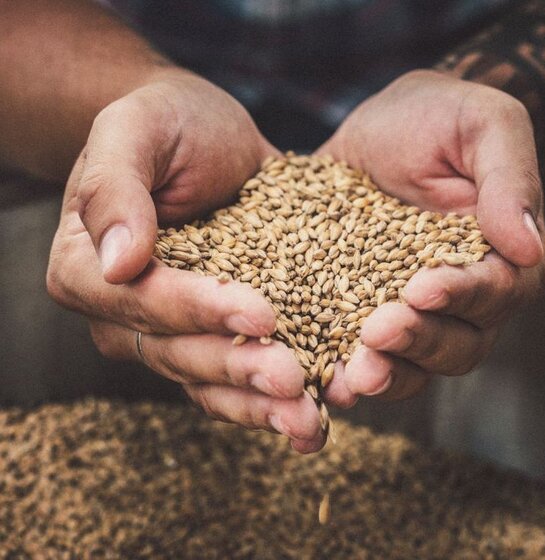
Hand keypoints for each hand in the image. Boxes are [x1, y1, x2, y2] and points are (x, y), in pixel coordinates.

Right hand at [47, 68, 323, 452]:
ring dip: (258, 404)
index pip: (142, 300)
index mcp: (89, 267)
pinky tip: (314, 415)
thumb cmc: (167, 123)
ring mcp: (169, 330)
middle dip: (238, 367)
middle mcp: (122, 312)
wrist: (204, 135)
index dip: (200, 310)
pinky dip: (270, 400)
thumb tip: (117, 261)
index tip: (262, 312)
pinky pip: (234, 378)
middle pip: (176, 352)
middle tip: (294, 381)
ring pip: (208, 380)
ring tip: (309, 419)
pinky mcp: (214, 334)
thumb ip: (115, 186)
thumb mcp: (135, 129)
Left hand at [318, 70, 544, 406]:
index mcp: (501, 257)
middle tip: (376, 333)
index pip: (495, 292)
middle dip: (418, 343)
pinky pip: (361, 354)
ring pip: (413, 364)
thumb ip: (510, 179)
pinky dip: (343, 372)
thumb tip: (527, 246)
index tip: (420, 288)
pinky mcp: (362, 311)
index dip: (460, 296)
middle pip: (457, 343)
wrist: (381, 127)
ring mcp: (411, 311)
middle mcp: (462, 297)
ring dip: (385, 373)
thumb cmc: (438, 116)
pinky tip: (321, 381)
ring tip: (351, 376)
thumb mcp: (482, 124)